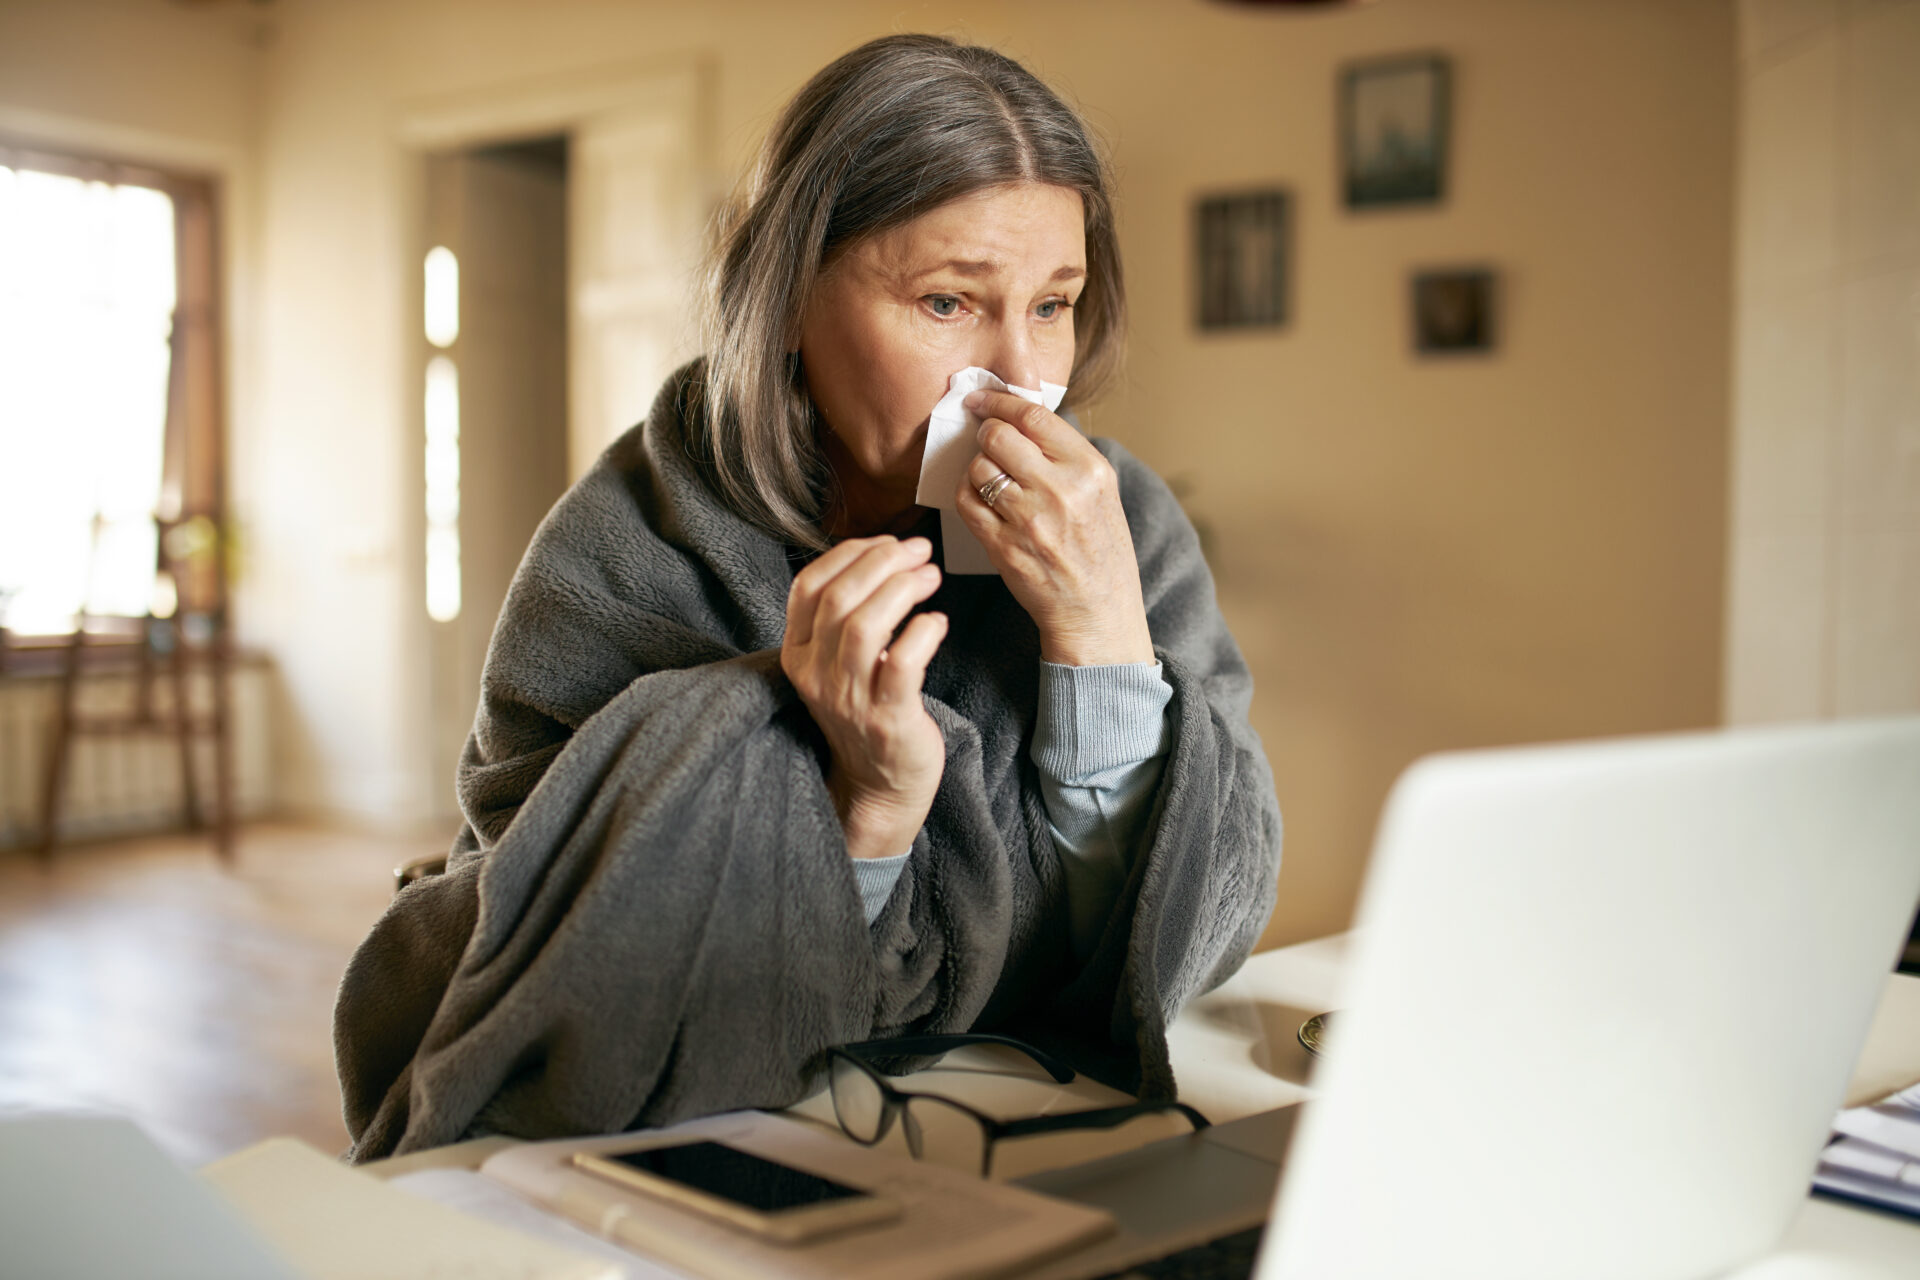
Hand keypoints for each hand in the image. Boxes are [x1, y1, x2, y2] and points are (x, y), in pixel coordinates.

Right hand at [781, 535, 948, 859]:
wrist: (879, 785)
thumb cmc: (866, 711)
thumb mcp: (838, 662)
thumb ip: (846, 615)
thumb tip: (882, 554)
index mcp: (798, 653)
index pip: (809, 585)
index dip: (850, 554)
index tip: (887, 542)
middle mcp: (816, 674)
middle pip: (839, 598)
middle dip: (883, 562)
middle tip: (919, 550)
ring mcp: (849, 699)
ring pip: (864, 626)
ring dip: (903, 589)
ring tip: (931, 575)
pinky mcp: (888, 718)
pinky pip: (902, 663)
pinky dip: (923, 632)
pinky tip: (937, 622)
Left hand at [955, 389, 1153, 666]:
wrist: (1099, 613)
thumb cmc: (1100, 551)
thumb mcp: (1101, 493)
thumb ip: (1065, 456)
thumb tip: (1018, 418)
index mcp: (1090, 470)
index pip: (1033, 416)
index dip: (999, 401)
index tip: (981, 400)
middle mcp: (1062, 491)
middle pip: (998, 437)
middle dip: (986, 435)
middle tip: (986, 442)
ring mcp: (1031, 521)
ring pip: (979, 469)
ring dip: (977, 469)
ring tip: (991, 481)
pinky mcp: (1005, 547)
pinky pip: (967, 503)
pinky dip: (966, 495)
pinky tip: (980, 501)